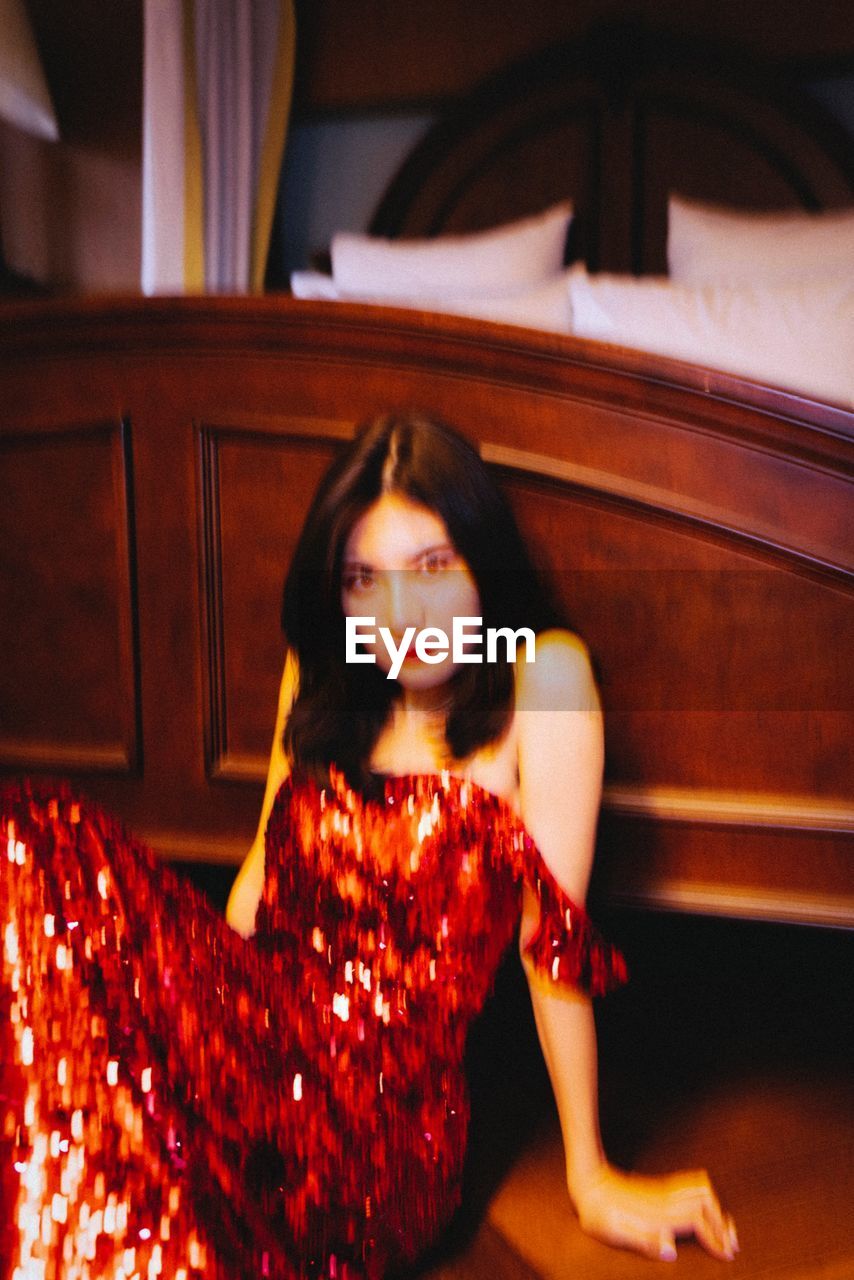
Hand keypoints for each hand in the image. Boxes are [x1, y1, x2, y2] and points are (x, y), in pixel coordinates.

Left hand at [570, 1162, 738, 1260]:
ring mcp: (664, 1189)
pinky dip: (707, 1198)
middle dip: (723, 1223)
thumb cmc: (598, 1213)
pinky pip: (692, 1186)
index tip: (727, 1254)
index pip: (698, 1219)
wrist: (588, 1184)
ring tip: (726, 1230)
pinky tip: (707, 1210)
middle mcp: (666, 1198)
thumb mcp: (614, 1232)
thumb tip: (672, 1250)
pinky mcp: (660, 1186)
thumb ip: (644, 1240)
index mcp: (658, 1212)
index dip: (715, 1236)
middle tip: (733, 1246)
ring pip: (701, 1189)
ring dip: (717, 1208)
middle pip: (706, 1202)